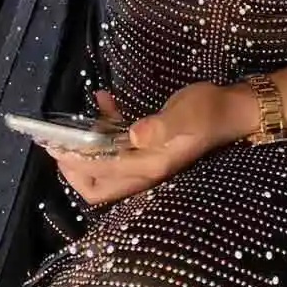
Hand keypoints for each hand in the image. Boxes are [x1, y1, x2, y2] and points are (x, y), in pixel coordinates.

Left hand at [46, 85, 256, 206]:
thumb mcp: (186, 114)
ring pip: (105, 171)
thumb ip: (161, 126)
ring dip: (85, 151)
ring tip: (73, 124)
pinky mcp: (148, 149)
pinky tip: (103, 100)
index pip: (102, 173)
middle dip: (73, 169)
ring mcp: (146, 162)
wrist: (232, 110)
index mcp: (150, 165)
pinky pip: (118, 149)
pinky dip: (104, 130)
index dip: (75, 162)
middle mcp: (145, 170)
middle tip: (58, 143)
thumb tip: (135, 134)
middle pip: (98, 186)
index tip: (54, 144)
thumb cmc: (209, 111)